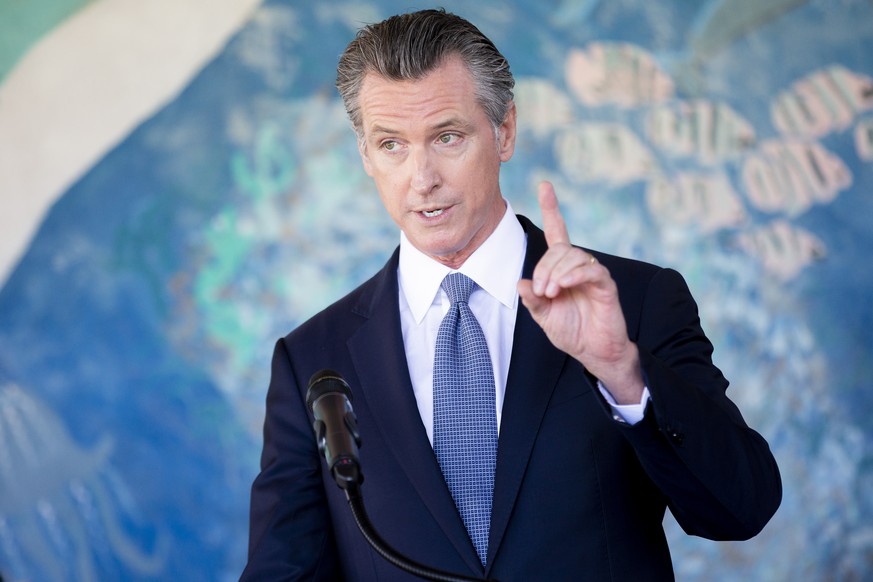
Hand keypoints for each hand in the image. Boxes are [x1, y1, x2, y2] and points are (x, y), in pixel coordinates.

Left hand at [517, 182, 644, 403]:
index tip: (544, 185)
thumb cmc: (571, 331)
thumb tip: (521, 283)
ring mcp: (593, 274)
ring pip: (573, 256)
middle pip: (560, 249)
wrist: (594, 352)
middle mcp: (578, 266)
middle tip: (541, 291)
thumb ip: (532, 300)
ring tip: (551, 293)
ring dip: (556, 273)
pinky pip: (590, 270)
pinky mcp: (605, 285)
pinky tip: (563, 286)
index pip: (558, 231)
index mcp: (562, 269)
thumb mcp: (543, 316)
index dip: (552, 208)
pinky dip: (574, 275)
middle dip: (544, 268)